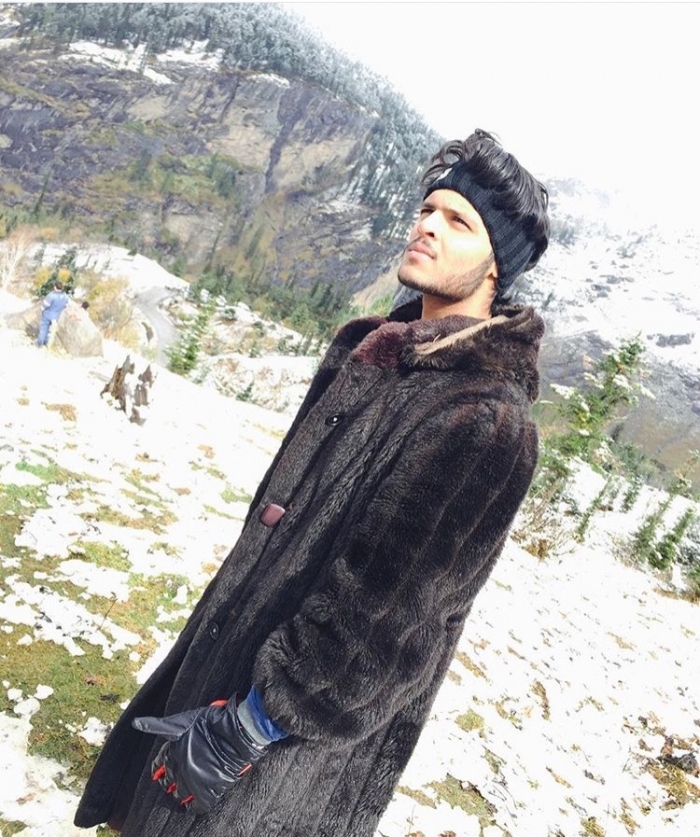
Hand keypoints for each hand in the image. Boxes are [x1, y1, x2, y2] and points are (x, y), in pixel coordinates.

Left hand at [132, 698, 266, 814]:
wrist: (237, 732)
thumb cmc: (212, 722)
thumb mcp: (184, 719)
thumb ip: (160, 725)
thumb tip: (136, 722)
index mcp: (173, 750)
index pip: (159, 763)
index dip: (159, 767)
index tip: (159, 771)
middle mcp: (180, 767)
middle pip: (168, 781)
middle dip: (168, 782)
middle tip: (170, 783)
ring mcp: (194, 779)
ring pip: (180, 794)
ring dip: (179, 793)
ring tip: (181, 792)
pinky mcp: (210, 789)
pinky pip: (197, 805)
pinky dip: (194, 805)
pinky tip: (194, 803)